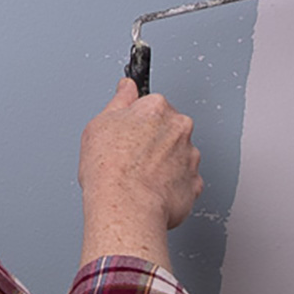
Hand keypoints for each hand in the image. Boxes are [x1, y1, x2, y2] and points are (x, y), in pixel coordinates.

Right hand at [78, 79, 202, 270]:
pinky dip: (171, 185)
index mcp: (157, 108)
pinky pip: (183, 181)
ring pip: (177, 155)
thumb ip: (119, 100)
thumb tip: (126, 87)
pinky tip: (150, 190)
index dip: (135, 120)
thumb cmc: (109, 167)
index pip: (151, 105)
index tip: (126, 132)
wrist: (125, 206)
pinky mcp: (195, 185)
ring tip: (138, 177)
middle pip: (168, 128)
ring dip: (163, 163)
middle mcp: (180, 128)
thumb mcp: (99, 123)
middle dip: (153, 140)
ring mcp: (190, 157)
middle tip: (130, 155)